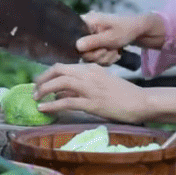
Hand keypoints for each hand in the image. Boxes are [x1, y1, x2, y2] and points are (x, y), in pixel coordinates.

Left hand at [33, 63, 149, 123]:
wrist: (141, 102)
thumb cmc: (123, 95)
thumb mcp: (102, 83)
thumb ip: (82, 85)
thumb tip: (60, 93)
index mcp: (91, 68)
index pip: (63, 66)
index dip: (48, 73)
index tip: (40, 82)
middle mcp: (89, 75)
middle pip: (58, 71)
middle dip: (42, 79)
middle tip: (34, 89)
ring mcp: (90, 88)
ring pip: (60, 84)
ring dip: (44, 90)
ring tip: (36, 98)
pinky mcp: (93, 103)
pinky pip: (67, 102)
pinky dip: (52, 104)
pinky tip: (44, 108)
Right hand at [76, 11, 163, 65]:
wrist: (138, 31)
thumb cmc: (125, 29)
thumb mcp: (110, 37)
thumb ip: (93, 42)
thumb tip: (77, 46)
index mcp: (86, 22)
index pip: (73, 39)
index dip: (85, 48)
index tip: (100, 47)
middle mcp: (85, 30)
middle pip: (82, 52)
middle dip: (99, 54)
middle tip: (111, 48)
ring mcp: (90, 39)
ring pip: (91, 58)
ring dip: (105, 57)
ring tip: (115, 49)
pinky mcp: (96, 46)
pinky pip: (97, 59)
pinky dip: (107, 58)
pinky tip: (115, 51)